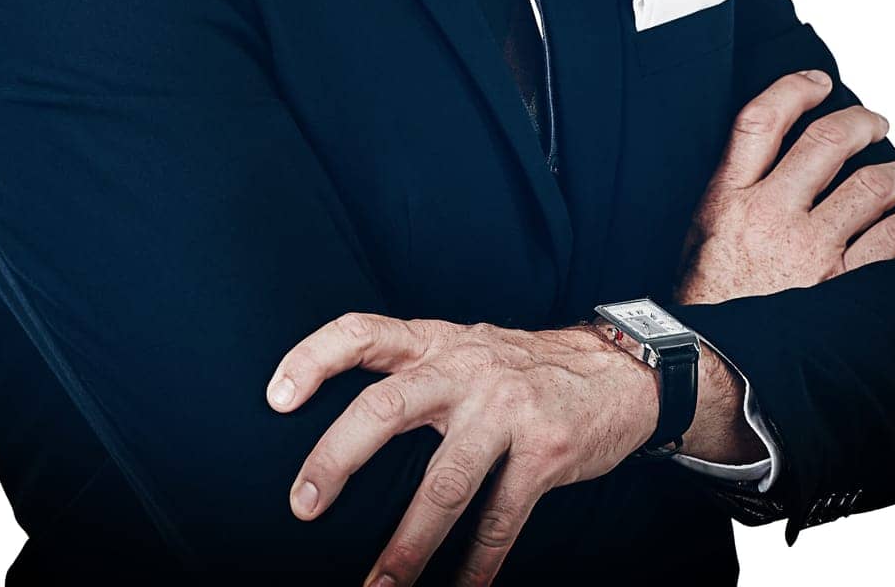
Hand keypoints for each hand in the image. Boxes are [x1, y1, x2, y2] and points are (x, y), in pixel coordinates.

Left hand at [266, 311, 658, 585]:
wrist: (618, 371)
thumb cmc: (522, 367)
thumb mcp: (465, 348)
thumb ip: (415, 371)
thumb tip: (346, 427)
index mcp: (437, 342)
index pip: (363, 331)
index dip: (315, 357)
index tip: (275, 398)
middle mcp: (466, 369)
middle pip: (387, 408)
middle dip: (338, 459)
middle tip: (302, 505)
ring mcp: (507, 411)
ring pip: (444, 483)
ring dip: (407, 544)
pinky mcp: (545, 453)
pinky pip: (500, 522)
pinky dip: (477, 568)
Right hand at [677, 69, 894, 304]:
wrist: (709, 364)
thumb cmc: (707, 301)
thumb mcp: (701, 233)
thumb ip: (735, 192)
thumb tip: (774, 158)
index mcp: (728, 196)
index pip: (761, 119)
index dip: (794, 89)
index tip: (819, 82)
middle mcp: (770, 213)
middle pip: (827, 142)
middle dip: (862, 123)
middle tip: (877, 123)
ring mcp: (810, 248)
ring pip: (871, 187)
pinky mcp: (841, 285)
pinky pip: (894, 238)